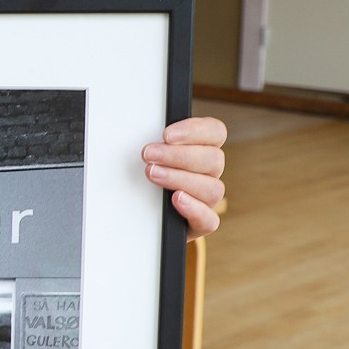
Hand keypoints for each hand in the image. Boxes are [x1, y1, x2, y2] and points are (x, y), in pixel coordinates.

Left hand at [142, 116, 225, 240]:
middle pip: (214, 159)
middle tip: (148, 154)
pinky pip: (209, 219)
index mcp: (202, 148)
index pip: (215, 132)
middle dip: (178, 155)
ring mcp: (206, 199)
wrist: (134, 213)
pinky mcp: (199, 223)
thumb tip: (132, 125)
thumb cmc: (140, 176)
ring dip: (180, 178)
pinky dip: (194, 209)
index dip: (195, 131)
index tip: (166, 134)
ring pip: (213, 188)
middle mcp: (208, 172)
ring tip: (152, 174)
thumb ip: (150, 139)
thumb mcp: (144, 153)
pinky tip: (175, 199)